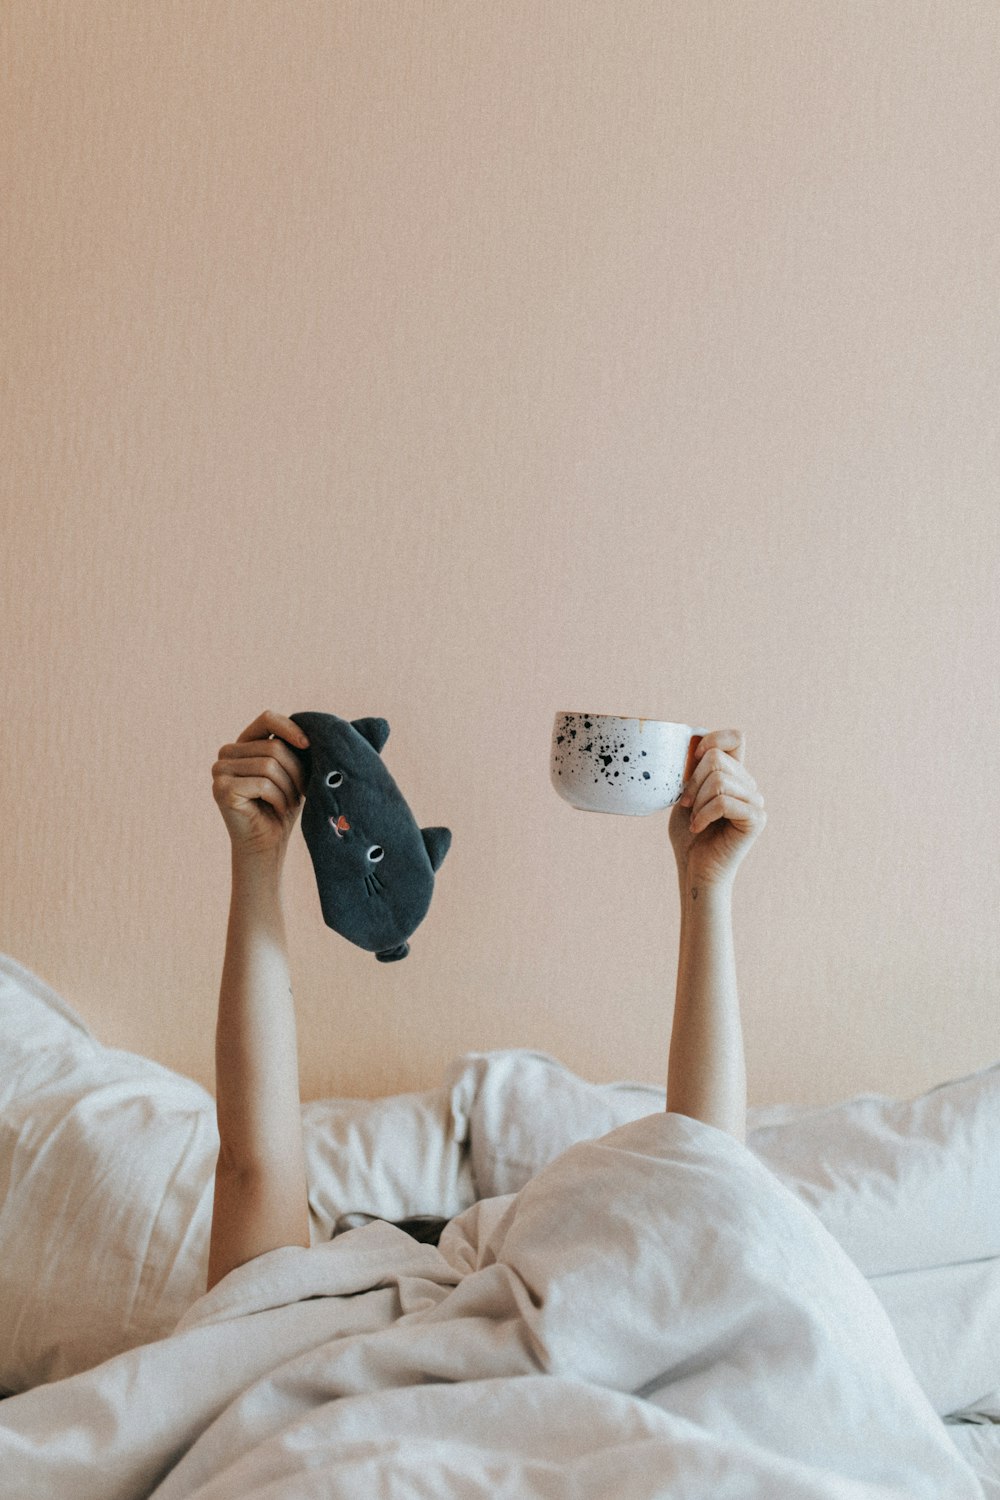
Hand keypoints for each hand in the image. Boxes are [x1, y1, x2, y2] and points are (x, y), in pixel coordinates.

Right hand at [212, 710, 310, 860]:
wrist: (267, 845)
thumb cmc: (282, 807)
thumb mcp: (292, 772)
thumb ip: (294, 749)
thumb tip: (312, 732)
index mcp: (243, 743)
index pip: (267, 719)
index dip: (290, 728)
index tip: (309, 745)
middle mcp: (226, 753)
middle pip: (273, 747)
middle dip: (296, 772)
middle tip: (301, 793)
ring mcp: (220, 770)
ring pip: (269, 765)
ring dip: (289, 788)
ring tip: (289, 803)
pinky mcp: (221, 789)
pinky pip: (263, 784)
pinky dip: (279, 798)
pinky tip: (278, 809)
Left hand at [668, 729, 765, 889]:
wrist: (695, 871)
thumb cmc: (689, 836)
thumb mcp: (686, 795)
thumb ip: (692, 771)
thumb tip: (691, 745)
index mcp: (735, 775)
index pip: (736, 737)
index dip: (712, 739)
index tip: (692, 759)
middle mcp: (749, 786)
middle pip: (717, 758)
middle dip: (692, 782)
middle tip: (686, 805)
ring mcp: (755, 802)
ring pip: (719, 780)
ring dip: (698, 802)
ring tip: (695, 820)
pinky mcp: (756, 819)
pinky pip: (724, 802)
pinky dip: (704, 815)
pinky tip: (699, 828)